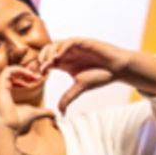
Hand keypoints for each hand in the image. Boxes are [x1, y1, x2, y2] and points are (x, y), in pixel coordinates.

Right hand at [0, 65, 53, 132]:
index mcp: (6, 94)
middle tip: (38, 77)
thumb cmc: (17, 122)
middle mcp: (1, 89)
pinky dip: (19, 69)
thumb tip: (55, 115)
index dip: (26, 77)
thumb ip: (44, 112)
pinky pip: (8, 70)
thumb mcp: (34, 113)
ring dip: (24, 70)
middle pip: (12, 73)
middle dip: (26, 72)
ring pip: (10, 70)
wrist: (8, 127)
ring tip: (35, 76)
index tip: (38, 80)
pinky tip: (30, 75)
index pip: (14, 79)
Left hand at [38, 37, 155, 111]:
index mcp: (63, 63)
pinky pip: (69, 42)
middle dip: (41, 59)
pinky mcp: (84, 42)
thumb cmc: (100, 76)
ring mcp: (74, 47)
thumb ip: (68, 97)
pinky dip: (62, 48)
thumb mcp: (80, 87)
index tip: (37, 77)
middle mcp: (67, 53)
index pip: (45, 61)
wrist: (118, 69)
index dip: (39, 68)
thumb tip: (61, 112)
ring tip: (49, 63)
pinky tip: (59, 57)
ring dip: (49, 52)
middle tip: (41, 70)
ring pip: (56, 44)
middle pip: (46, 51)